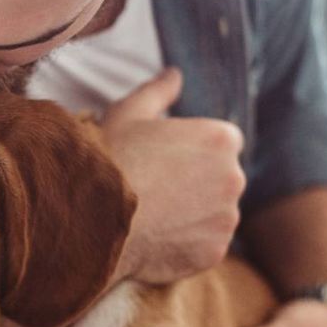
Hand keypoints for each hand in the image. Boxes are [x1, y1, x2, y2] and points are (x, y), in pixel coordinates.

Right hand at [101, 68, 246, 282]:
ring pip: (215, 214)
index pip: (220, 143)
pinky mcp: (214, 252)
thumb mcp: (128, 113)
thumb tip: (174, 74)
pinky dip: (186, 245)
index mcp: (220, 138)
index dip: (191, 152)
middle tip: (154, 189)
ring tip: (152, 216)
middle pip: (221, 179)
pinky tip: (155, 238)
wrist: (93, 217)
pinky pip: (205, 246)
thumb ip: (158, 91)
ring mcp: (226, 218)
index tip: (164, 161)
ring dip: (192, 215)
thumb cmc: (109, 160)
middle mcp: (234, 176)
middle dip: (196, 184)